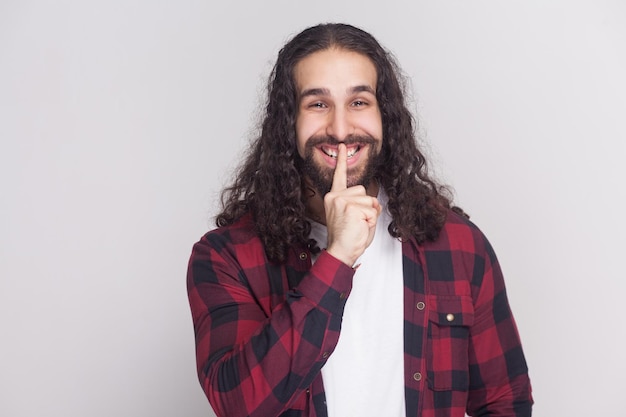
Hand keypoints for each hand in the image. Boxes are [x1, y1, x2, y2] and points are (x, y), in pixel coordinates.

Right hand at [324, 144, 380, 266]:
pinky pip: (372, 210)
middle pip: (363, 191)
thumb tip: (374, 200)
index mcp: (334, 197)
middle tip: (356, 222)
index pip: (339, 176)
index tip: (343, 146)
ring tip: (357, 225)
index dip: (341, 160)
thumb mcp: (354, 216)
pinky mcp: (350, 207)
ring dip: (369, 215)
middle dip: (366, 206)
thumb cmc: (347, 237)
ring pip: (370, 200)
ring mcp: (342, 201)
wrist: (341, 251)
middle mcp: (335, 196)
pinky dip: (370, 220)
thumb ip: (361, 204)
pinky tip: (359, 226)